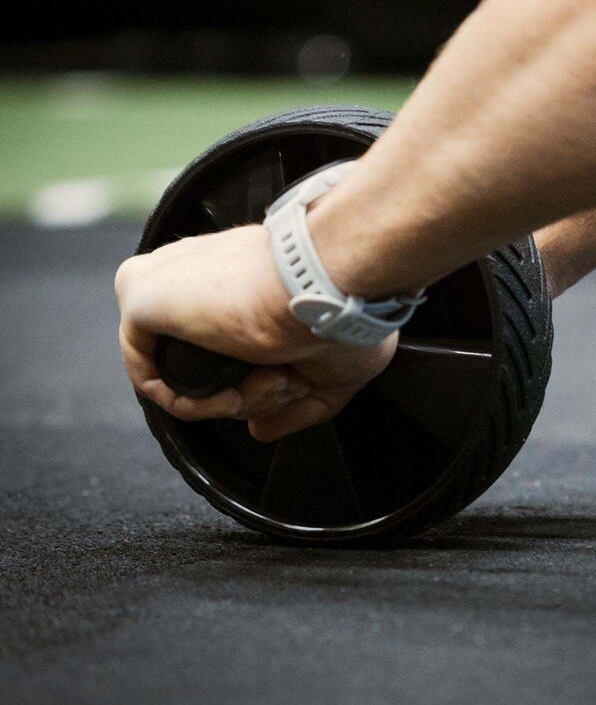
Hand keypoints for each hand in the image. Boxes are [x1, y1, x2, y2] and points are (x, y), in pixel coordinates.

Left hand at [115, 225, 396, 441]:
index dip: (264, 380)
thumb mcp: (331, 372)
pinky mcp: (139, 293)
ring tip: (276, 377)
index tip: (296, 379)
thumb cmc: (346, 311)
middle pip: (206, 364)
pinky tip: (235, 392)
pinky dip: (196, 402)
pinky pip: (150, 376)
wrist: (335, 286)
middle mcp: (202, 274)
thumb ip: (291, 404)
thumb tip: (259, 430)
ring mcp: (167, 281)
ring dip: (234, 397)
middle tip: (289, 379)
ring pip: (182, 372)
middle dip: (253, 390)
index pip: (225, 341)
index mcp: (240, 276)